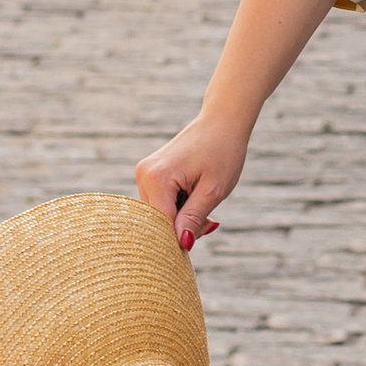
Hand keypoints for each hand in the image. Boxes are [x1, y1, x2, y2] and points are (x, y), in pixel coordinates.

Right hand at [136, 110, 252, 251]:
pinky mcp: (149, 174)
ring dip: (181, 218)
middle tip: (209, 221)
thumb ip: (194, 218)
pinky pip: (159, 203)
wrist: (222, 121)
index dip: (179, 238)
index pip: (160, 226)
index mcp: (156, 178)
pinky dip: (178, 208)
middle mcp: (143, 175)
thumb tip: (182, 245)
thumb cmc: (223, 152)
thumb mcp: (213, 190)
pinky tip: (195, 198)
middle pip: (156, 222)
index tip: (200, 237)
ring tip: (205, 203)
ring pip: (158, 215)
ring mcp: (144, 174)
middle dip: (182, 229)